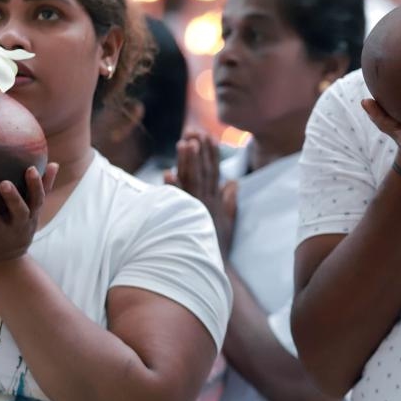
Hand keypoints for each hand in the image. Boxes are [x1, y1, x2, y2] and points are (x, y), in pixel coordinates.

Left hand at [0, 163, 59, 266]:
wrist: (6, 262)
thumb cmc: (19, 226)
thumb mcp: (34, 210)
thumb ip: (44, 187)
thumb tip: (55, 163)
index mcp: (30, 214)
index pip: (37, 198)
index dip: (36, 184)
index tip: (30, 169)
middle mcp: (17, 224)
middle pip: (19, 211)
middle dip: (12, 198)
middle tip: (3, 183)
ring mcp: (0, 234)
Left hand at [167, 132, 237, 256]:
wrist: (210, 269)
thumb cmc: (217, 246)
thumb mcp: (228, 221)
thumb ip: (230, 199)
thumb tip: (234, 181)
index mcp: (216, 200)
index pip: (214, 171)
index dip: (212, 153)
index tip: (208, 135)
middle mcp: (206, 202)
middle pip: (204, 171)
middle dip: (200, 150)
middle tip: (194, 131)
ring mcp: (196, 210)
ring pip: (192, 181)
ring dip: (188, 162)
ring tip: (184, 143)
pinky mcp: (186, 220)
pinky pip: (178, 202)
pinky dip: (174, 189)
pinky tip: (167, 174)